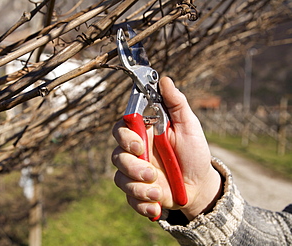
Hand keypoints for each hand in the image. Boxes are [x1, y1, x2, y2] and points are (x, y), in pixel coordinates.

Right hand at [111, 77, 221, 219]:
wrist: (200, 185)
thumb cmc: (194, 153)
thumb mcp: (189, 126)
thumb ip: (176, 103)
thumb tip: (165, 79)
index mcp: (144, 133)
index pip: (121, 129)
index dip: (124, 137)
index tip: (139, 144)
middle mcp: (135, 152)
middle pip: (116, 155)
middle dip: (132, 165)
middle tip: (150, 172)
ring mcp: (134, 173)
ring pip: (120, 178)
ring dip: (138, 187)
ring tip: (158, 193)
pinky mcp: (137, 192)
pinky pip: (129, 198)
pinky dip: (142, 203)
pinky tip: (157, 204)